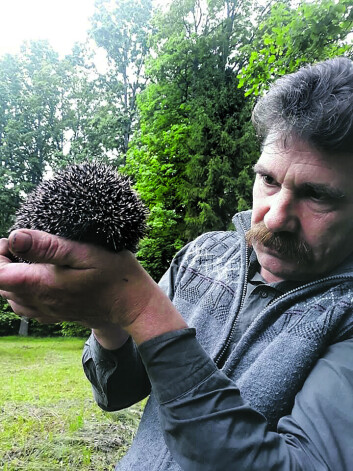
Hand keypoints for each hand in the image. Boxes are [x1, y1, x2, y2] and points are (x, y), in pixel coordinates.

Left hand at [0, 230, 186, 343]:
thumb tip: (15, 237)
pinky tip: (34, 280)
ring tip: (24, 260)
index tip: (11, 240)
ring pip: (11, 298)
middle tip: (17, 245)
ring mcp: (47, 311)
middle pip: (2, 286)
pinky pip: (25, 307)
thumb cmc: (114, 274)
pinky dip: (20, 292)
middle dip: (2, 263)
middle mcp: (40, 302)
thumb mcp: (85, 253)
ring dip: (10, 278)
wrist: (132, 303)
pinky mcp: (55, 315)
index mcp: (43, 284)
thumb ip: (48, 247)